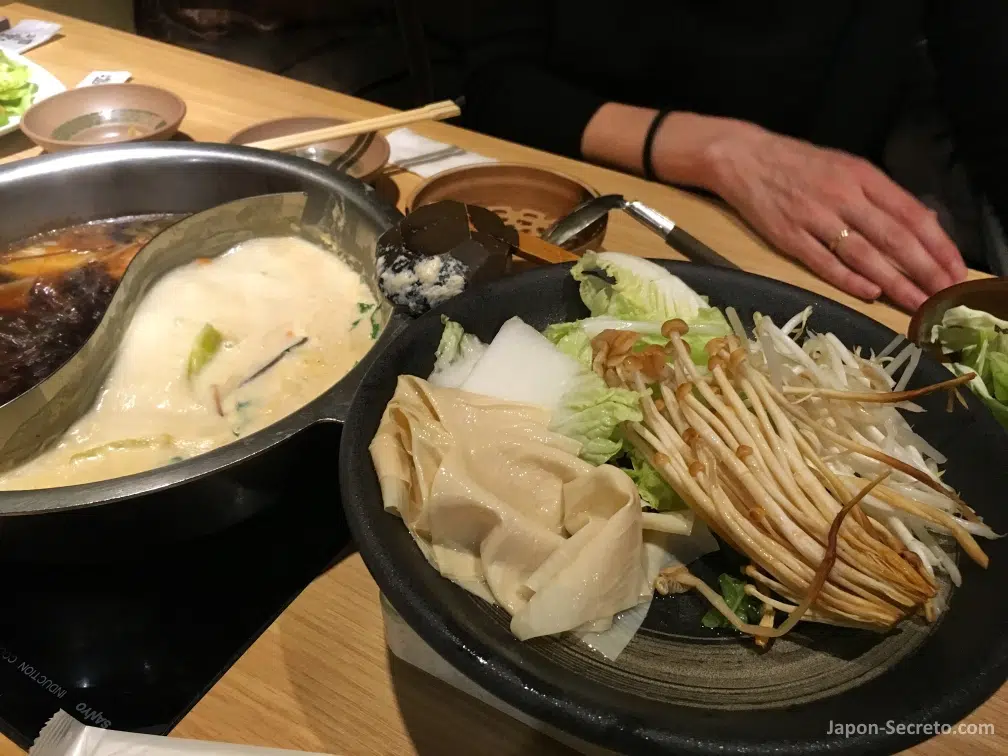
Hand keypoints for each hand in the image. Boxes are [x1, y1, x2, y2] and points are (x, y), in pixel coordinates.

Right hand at [692, 121, 967, 309]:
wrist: (744, 158)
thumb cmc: (799, 164)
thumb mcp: (845, 166)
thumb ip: (879, 194)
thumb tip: (920, 224)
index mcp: (862, 175)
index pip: (911, 213)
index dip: (937, 244)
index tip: (954, 270)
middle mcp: (842, 195)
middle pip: (893, 237)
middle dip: (923, 269)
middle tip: (943, 296)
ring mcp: (814, 217)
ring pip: (863, 254)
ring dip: (893, 281)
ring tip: (915, 303)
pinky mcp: (788, 236)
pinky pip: (824, 262)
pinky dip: (849, 279)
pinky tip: (870, 293)